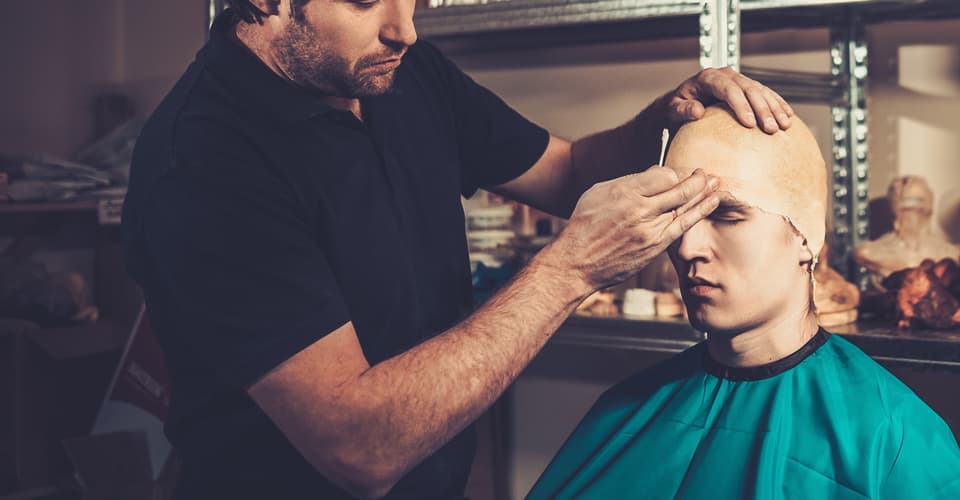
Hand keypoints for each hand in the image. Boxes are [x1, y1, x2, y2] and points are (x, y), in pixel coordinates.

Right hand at [546, 167, 719, 291]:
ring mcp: (650, 230)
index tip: (675, 173)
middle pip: (679, 188)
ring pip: (685, 206)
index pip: (663, 174)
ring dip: (704, 193)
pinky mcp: (655, 247)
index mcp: (624, 192)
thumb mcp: (599, 192)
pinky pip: (683, 225)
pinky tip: (712, 202)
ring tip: (717, 182)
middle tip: (705, 173)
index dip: (673, 172)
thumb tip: (656, 175)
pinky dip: (700, 211)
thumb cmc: (584, 225)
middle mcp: (640, 211)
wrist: (577, 262)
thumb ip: (629, 182)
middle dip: (696, 179)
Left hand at [667, 67, 793, 133]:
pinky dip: (777, 104)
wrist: (681, 102)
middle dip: (762, 109)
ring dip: (774, 108)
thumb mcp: (672, 109)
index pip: (728, 89)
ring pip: (760, 91)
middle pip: (748, 90)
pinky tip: (788, 116)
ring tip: (783, 126)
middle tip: (771, 129)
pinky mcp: (745, 87)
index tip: (750, 124)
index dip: (741, 106)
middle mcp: (725, 75)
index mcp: (708, 77)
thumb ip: (682, 110)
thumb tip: (697, 111)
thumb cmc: (675, 107)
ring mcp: (737, 80)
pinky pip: (765, 93)